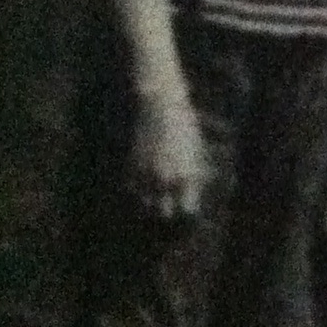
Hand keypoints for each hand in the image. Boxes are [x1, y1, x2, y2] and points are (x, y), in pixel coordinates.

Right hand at [129, 89, 206, 220]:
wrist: (160, 107)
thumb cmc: (185, 127)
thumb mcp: (196, 152)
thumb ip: (193, 176)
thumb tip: (190, 196)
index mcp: (187, 176)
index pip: (187, 212)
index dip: (187, 217)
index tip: (187, 218)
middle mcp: (166, 180)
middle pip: (165, 216)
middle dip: (169, 219)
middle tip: (170, 218)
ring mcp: (146, 176)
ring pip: (145, 208)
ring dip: (151, 210)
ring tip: (155, 209)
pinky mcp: (131, 168)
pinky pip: (131, 193)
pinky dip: (136, 197)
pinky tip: (141, 196)